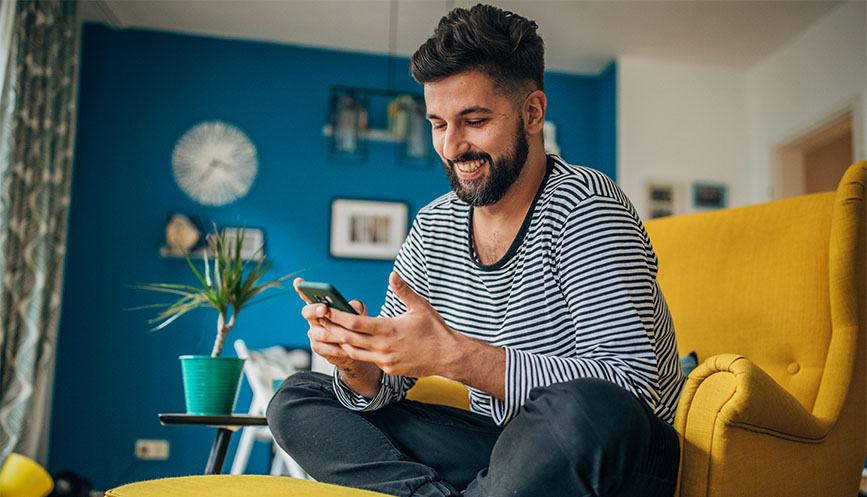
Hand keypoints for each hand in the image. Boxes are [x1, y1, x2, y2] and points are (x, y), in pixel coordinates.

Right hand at [294, 278, 381, 395]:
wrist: (356, 347)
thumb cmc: (355, 326)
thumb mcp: (358, 313)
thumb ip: (355, 307)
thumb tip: (352, 307)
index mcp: (321, 306)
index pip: (308, 295)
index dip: (301, 288)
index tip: (298, 282)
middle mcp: (314, 318)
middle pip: (307, 312)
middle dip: (315, 309)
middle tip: (324, 309)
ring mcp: (313, 333)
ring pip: (318, 331)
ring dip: (332, 332)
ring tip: (345, 333)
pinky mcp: (317, 347)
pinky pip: (324, 346)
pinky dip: (336, 347)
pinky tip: (346, 347)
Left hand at [322, 271, 463, 377]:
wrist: (448, 357)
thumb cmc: (435, 330)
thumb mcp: (420, 307)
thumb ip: (404, 291)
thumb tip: (393, 275)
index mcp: (388, 329)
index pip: (355, 323)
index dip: (336, 316)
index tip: (323, 309)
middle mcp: (383, 346)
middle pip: (347, 339)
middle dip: (329, 329)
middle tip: (313, 322)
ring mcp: (384, 359)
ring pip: (353, 352)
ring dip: (337, 343)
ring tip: (324, 333)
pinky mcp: (388, 368)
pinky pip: (367, 360)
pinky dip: (355, 352)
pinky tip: (348, 345)